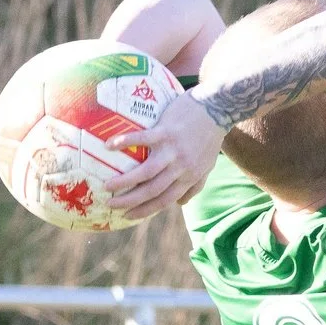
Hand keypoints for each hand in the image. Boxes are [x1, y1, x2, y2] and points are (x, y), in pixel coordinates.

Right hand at [105, 94, 226, 221]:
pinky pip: (143, 139)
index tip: (128, 216)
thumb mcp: (208, 165)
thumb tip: (180, 203)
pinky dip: (125, 142)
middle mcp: (180, 167)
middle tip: (110, 204)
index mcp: (189, 176)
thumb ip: (195, 185)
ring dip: (125, 181)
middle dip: (129, 201)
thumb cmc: (210, 137)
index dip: (145, 210)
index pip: (165, 200)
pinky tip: (109, 146)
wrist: (218, 108)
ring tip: (107, 185)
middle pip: (152, 190)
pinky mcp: (166, 131)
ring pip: (146, 172)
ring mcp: (172, 150)